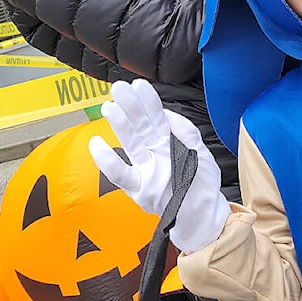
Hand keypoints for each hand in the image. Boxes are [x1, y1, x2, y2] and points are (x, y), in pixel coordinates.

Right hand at [88, 79, 230, 252]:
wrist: (204, 216)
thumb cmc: (202, 185)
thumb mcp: (201, 154)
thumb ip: (187, 133)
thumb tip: (170, 115)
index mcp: (169, 143)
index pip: (157, 117)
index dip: (148, 101)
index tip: (139, 85)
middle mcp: (154, 154)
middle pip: (140, 126)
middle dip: (129, 106)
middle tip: (118, 88)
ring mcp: (145, 170)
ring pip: (130, 144)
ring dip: (120, 126)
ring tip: (109, 108)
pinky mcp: (139, 190)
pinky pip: (121, 175)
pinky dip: (108, 161)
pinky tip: (97, 145)